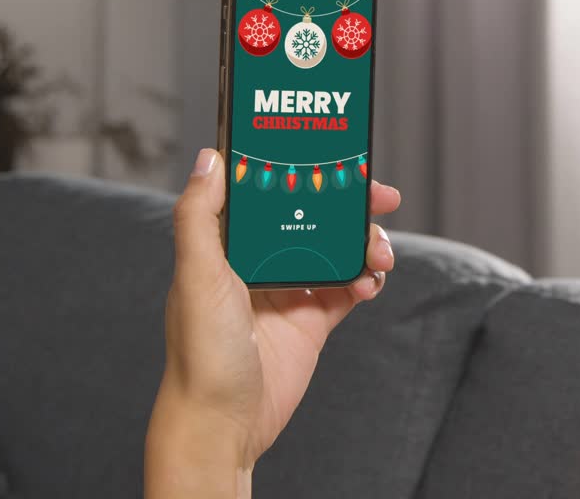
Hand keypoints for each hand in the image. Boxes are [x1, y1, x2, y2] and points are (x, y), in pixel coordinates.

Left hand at [146, 148, 401, 495]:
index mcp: (228, 245)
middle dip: (349, 203)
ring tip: (379, 254)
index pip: (270, 192)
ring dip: (364, 243)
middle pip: (314, 215)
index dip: (303, 169)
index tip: (335, 157)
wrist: (225, 423)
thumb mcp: (197, 277)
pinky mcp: (312, 321)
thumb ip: (199, 217)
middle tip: (382, 196)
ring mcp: (289, 291)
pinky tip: (369, 283)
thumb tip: (210, 159)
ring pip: (337, 248)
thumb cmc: (200, 354)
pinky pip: (349, 288)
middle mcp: (259, 262)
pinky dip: (366, 280)